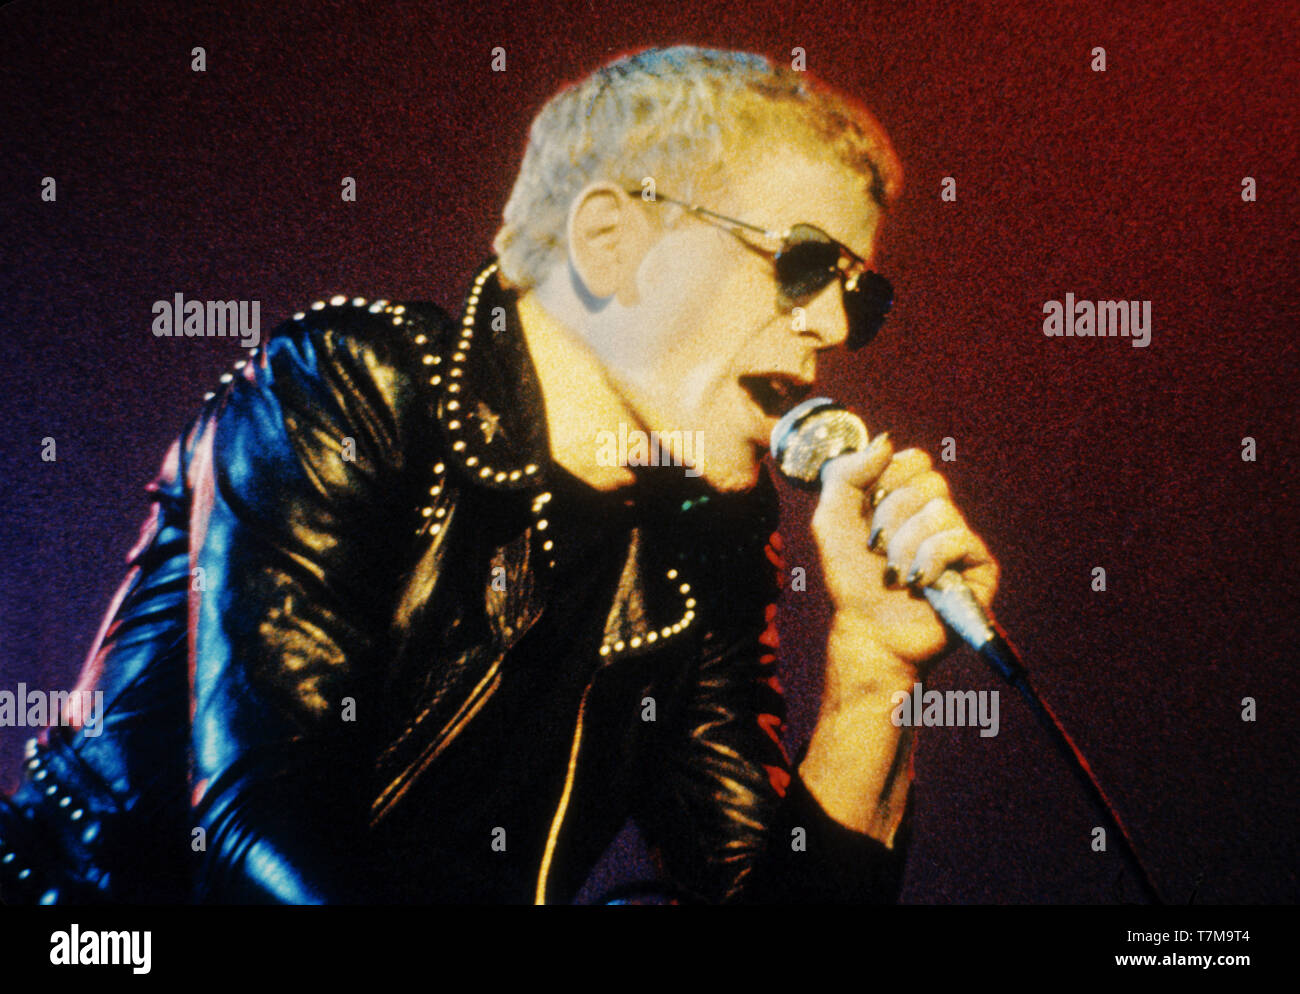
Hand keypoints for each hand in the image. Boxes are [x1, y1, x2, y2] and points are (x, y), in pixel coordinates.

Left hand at [811, 431, 999, 670]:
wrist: (868, 628)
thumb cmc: (851, 577)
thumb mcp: (832, 518)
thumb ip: (847, 473)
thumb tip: (887, 440)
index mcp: (907, 496)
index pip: (914, 459)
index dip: (886, 480)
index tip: (866, 511)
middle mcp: (938, 513)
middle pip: (929, 480)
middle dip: (891, 516)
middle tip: (877, 548)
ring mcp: (960, 538)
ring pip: (940, 510)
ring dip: (905, 546)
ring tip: (896, 574)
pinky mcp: (979, 565)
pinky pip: (958, 538)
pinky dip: (930, 560)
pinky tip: (919, 583)